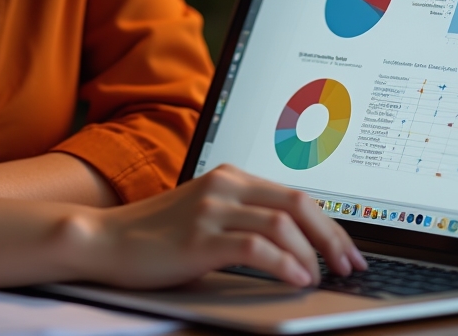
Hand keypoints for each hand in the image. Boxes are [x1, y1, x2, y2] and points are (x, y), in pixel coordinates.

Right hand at [76, 164, 367, 289]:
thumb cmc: (158, 235)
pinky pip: (256, 246)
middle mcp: (225, 185)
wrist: (107, 239)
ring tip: (321, 279)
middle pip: (299, 203)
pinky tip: (295, 280)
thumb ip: (245, 217)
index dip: (331, 225)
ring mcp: (212, 209)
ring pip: (283, 223)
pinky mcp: (200, 237)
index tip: (349, 252)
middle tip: (350, 268)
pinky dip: (284, 264)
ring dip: (311, 254)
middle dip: (332, 238)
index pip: (297, 194)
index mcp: (231, 177)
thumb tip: (298, 244)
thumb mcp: (207, 215)